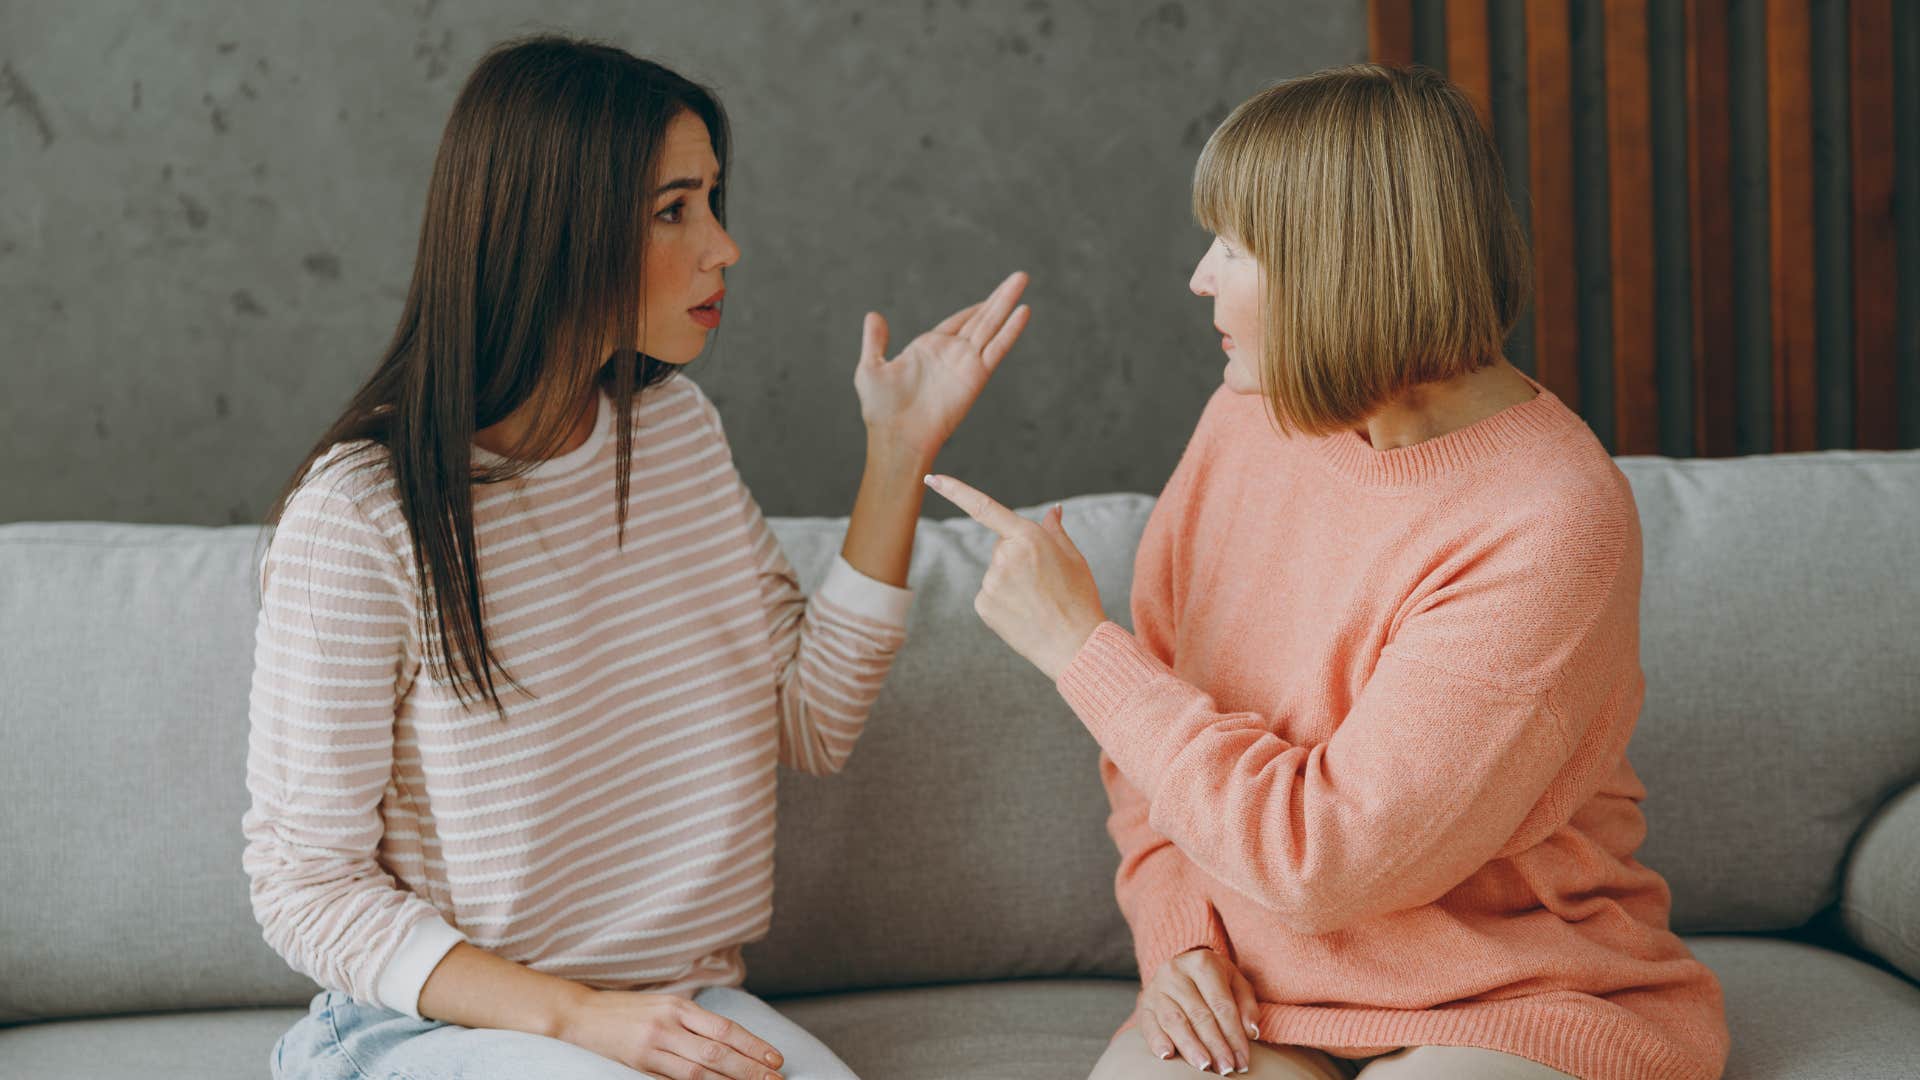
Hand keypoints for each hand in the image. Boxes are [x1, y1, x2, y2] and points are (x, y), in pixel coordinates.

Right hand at [555, 989, 785, 1079]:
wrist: (581, 1014)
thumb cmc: (627, 1010)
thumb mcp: (664, 1005)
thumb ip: (693, 1020)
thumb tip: (728, 1040)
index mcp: (680, 1006)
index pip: (725, 1028)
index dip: (753, 1044)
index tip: (775, 1058)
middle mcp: (669, 1024)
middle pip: (718, 1051)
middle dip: (750, 1068)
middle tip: (776, 1079)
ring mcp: (653, 1045)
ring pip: (699, 1070)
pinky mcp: (639, 1063)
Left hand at [854, 271, 1030, 461]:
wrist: (897, 436)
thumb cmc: (881, 409)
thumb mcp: (871, 368)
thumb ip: (875, 341)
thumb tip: (873, 315)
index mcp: (929, 348)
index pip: (958, 321)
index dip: (975, 308)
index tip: (992, 296)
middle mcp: (951, 353)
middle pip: (981, 318)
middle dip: (999, 297)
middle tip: (1020, 276)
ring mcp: (965, 362)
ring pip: (992, 325)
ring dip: (1007, 302)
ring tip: (1023, 279)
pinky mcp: (976, 375)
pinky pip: (997, 348)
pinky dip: (1010, 330)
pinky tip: (1023, 311)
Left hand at [921, 474, 1104, 679]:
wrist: (1075, 645)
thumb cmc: (1079, 598)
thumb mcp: (1074, 557)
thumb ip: (1055, 530)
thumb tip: (1052, 510)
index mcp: (1028, 537)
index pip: (984, 507)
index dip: (955, 491)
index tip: (931, 479)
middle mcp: (1004, 557)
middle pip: (1001, 547)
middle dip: (1018, 557)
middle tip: (1044, 581)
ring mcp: (991, 582)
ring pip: (996, 572)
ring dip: (1012, 581)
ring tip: (1037, 601)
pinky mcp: (983, 605)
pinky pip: (990, 594)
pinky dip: (1004, 601)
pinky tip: (1024, 613)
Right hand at [1136, 947, 1260, 1074]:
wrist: (1181, 968)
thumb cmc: (1214, 979)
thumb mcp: (1235, 982)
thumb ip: (1246, 1005)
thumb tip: (1251, 1031)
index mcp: (1202, 963)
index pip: (1221, 1005)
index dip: (1234, 1034)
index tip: (1242, 1059)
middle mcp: (1176, 972)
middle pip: (1199, 1014)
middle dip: (1215, 1045)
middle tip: (1226, 1068)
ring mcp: (1157, 987)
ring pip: (1174, 1020)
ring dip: (1190, 1046)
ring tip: (1204, 1065)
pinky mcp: (1144, 1003)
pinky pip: (1149, 1024)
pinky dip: (1157, 1041)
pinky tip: (1167, 1055)